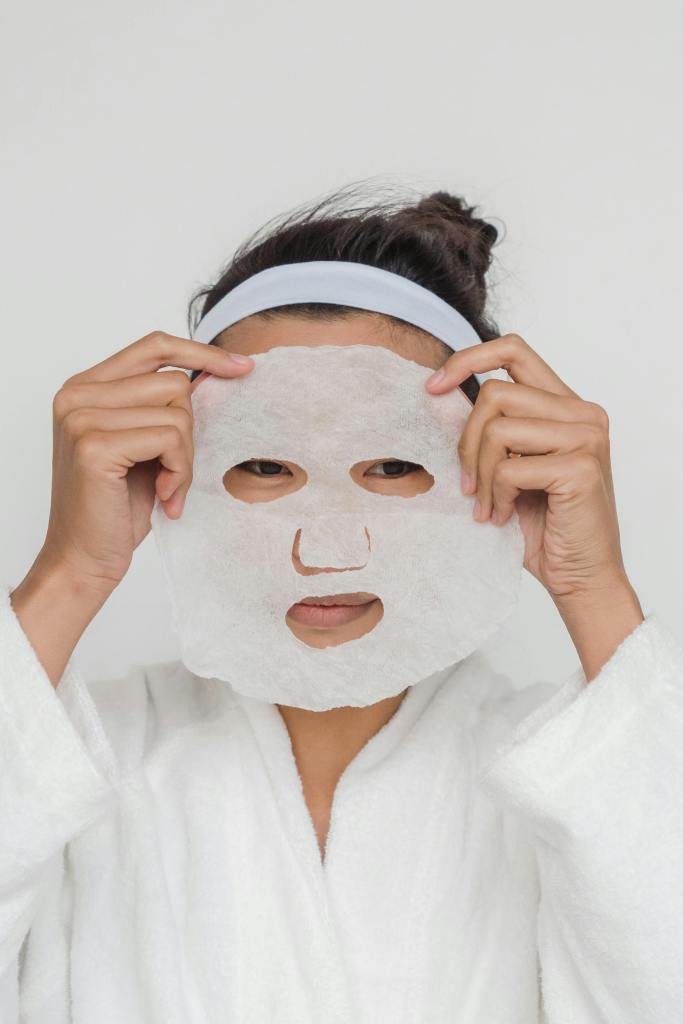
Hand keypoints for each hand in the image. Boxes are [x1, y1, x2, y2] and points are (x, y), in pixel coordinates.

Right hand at [39, 331, 252, 591]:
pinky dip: (179, 471)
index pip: (154, 346)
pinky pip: (169, 439)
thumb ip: (161, 408)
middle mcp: (77, 394)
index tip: (241, 366)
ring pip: (176, 413)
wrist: (84, 558)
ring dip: (184, 458)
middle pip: (174, 383)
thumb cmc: (116, 507)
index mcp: (85, 387)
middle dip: (189, 432)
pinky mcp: (94, 445)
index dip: (201, 352)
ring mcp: (82, 417)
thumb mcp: (144, 446)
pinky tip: (164, 496)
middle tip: (175, 472)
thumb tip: (214, 374)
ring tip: (168, 487)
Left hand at [426, 333, 643, 678]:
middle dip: (466, 443)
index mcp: (566, 404)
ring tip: (486, 506)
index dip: (468, 360)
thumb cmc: (542, 526)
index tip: (433, 387)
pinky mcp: (581, 467)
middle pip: (495, 394)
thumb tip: (437, 393)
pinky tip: (503, 516)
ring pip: (499, 429)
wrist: (580, 576)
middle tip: (466, 486)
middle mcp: (583, 412)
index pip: (513, 350)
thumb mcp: (506, 467)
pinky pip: (510, 467)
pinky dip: (495, 496)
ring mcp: (587, 437)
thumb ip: (486, 429)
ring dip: (480, 475)